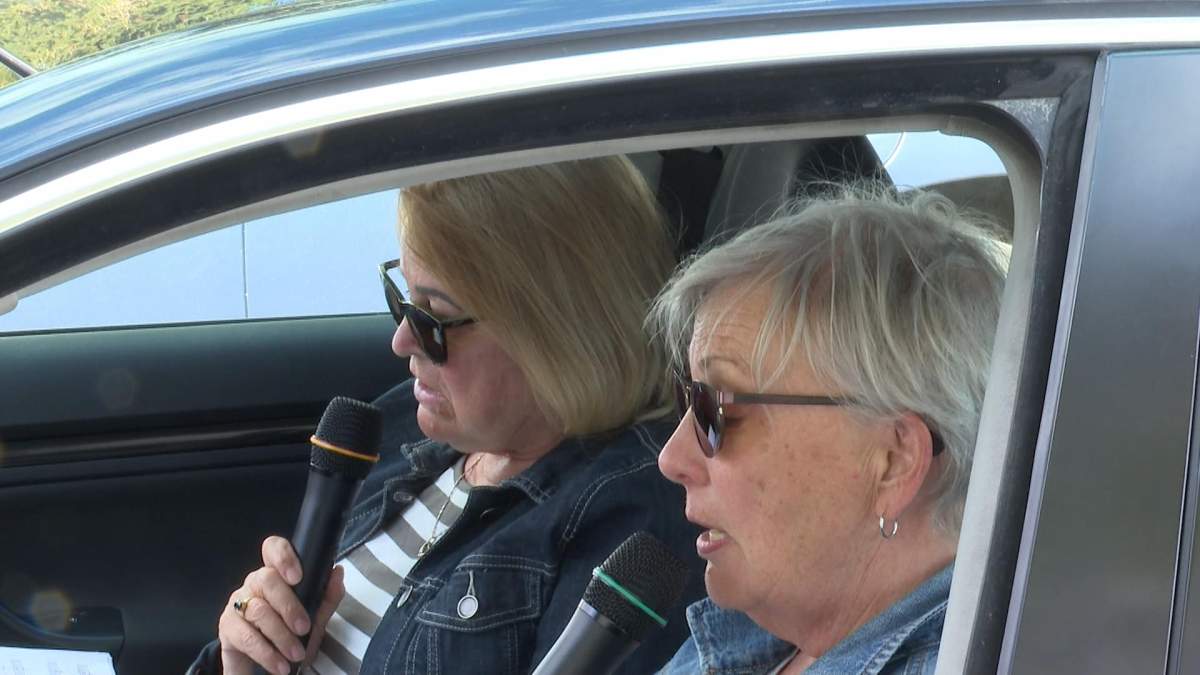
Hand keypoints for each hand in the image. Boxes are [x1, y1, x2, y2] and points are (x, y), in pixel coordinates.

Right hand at [217, 536, 345, 674]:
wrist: (266, 666)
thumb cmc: (291, 634)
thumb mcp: (315, 619)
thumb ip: (327, 597)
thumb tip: (337, 572)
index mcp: (276, 575)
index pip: (273, 549)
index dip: (283, 556)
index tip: (297, 576)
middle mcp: (254, 584)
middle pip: (266, 579)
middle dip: (289, 606)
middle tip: (303, 628)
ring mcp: (238, 604)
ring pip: (258, 610)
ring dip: (280, 635)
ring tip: (296, 654)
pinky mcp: (228, 628)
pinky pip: (245, 636)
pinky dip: (266, 653)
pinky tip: (279, 664)